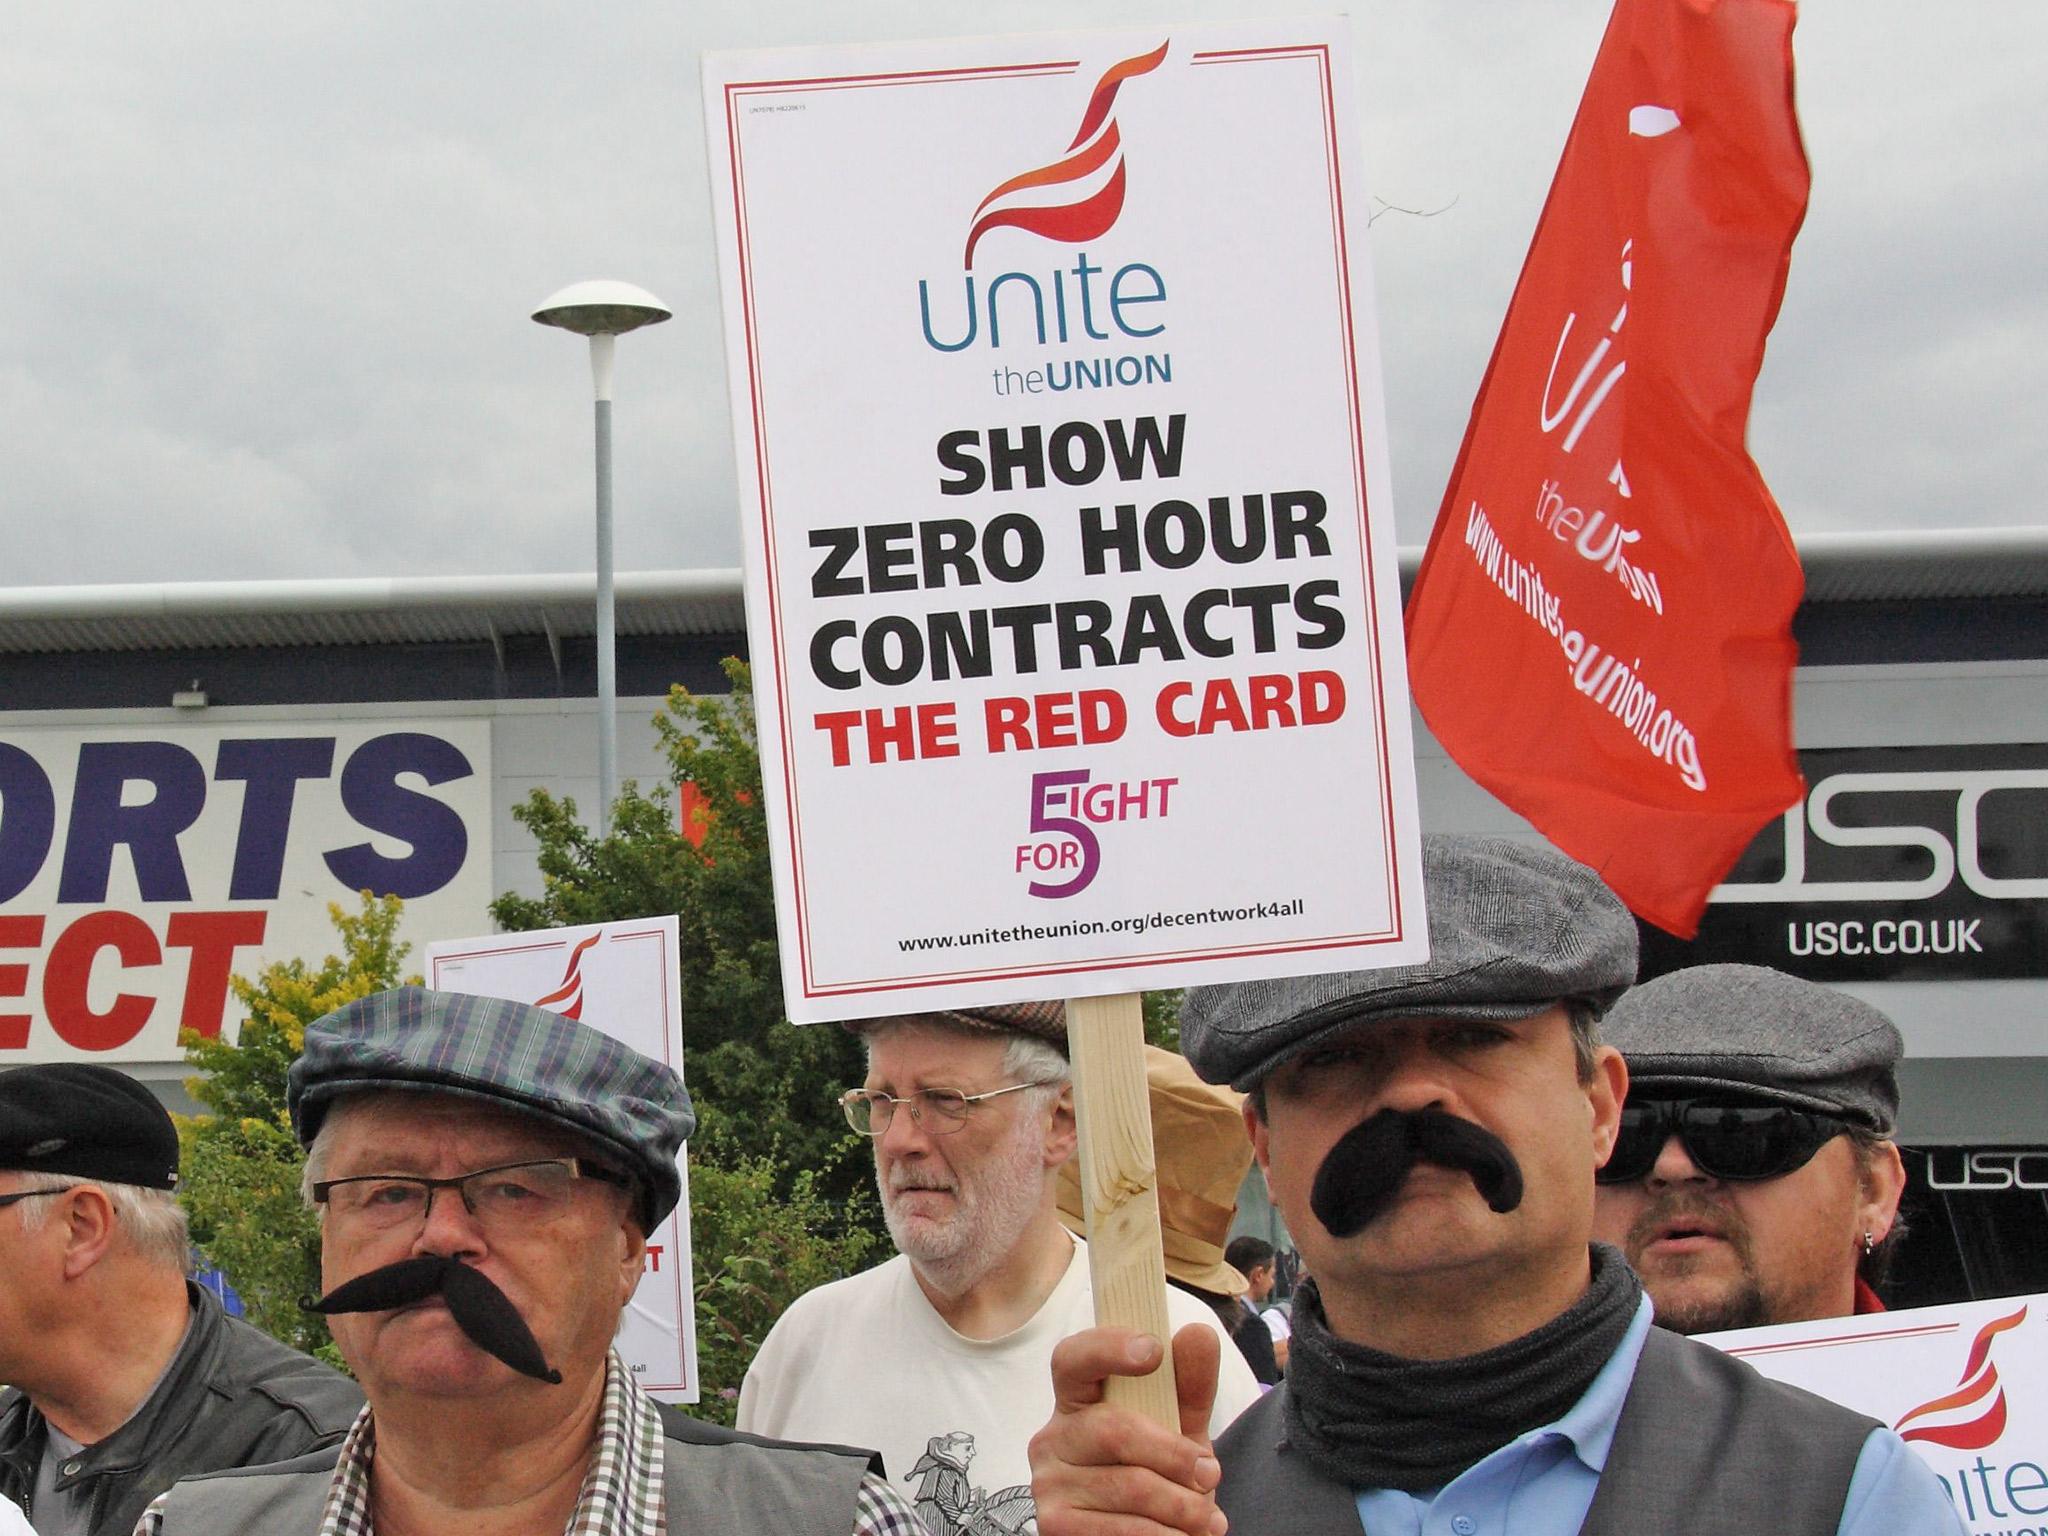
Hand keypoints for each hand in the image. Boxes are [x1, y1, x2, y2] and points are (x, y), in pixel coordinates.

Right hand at [1030, 1323, 1226, 1535]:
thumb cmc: (1159, 1471)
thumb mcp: (1179, 1425)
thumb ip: (1190, 1383)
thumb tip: (1198, 1332)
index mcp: (1077, 1398)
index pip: (1073, 1358)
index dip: (1108, 1348)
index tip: (1153, 1350)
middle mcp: (1053, 1436)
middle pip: (1114, 1429)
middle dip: (1175, 1454)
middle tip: (1210, 1473)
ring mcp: (1049, 1482)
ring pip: (1128, 1485)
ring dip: (1181, 1505)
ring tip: (1205, 1517)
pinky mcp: (1055, 1525)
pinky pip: (1121, 1529)